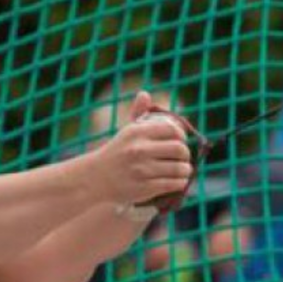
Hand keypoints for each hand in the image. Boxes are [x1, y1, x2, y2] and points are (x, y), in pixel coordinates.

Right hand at [87, 91, 191, 207]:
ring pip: (179, 169)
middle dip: (186, 154)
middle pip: (179, 149)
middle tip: (184, 157)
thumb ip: (138, 113)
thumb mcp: (126, 132)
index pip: (172, 129)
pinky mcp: (144, 188)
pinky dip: (180, 183)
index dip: (182, 135)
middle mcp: (139, 150)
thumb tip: (144, 94)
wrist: (96, 179)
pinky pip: (173, 184)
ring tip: (184, 170)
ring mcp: (142, 170)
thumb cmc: (117, 153)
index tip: (181, 140)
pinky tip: (179, 181)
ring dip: (186, 170)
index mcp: (136, 132)